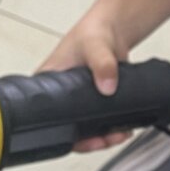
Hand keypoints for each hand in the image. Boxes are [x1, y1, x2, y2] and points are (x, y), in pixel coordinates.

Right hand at [40, 13, 133, 151]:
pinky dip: (112, 129)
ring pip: (86, 129)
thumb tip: (107, 85)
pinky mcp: (95, 102)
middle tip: (104, 140)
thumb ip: (102, 63)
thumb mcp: (96, 45)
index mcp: (48, 82)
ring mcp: (78, 100)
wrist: (114, 30)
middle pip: (68, 128)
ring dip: (102, 137)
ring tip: (118, 135)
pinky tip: (123, 130)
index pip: (45, 117)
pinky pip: (100, 122)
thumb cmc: (94, 31)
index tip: (79, 140)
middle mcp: (61, 95)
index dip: (62, 133)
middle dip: (87, 140)